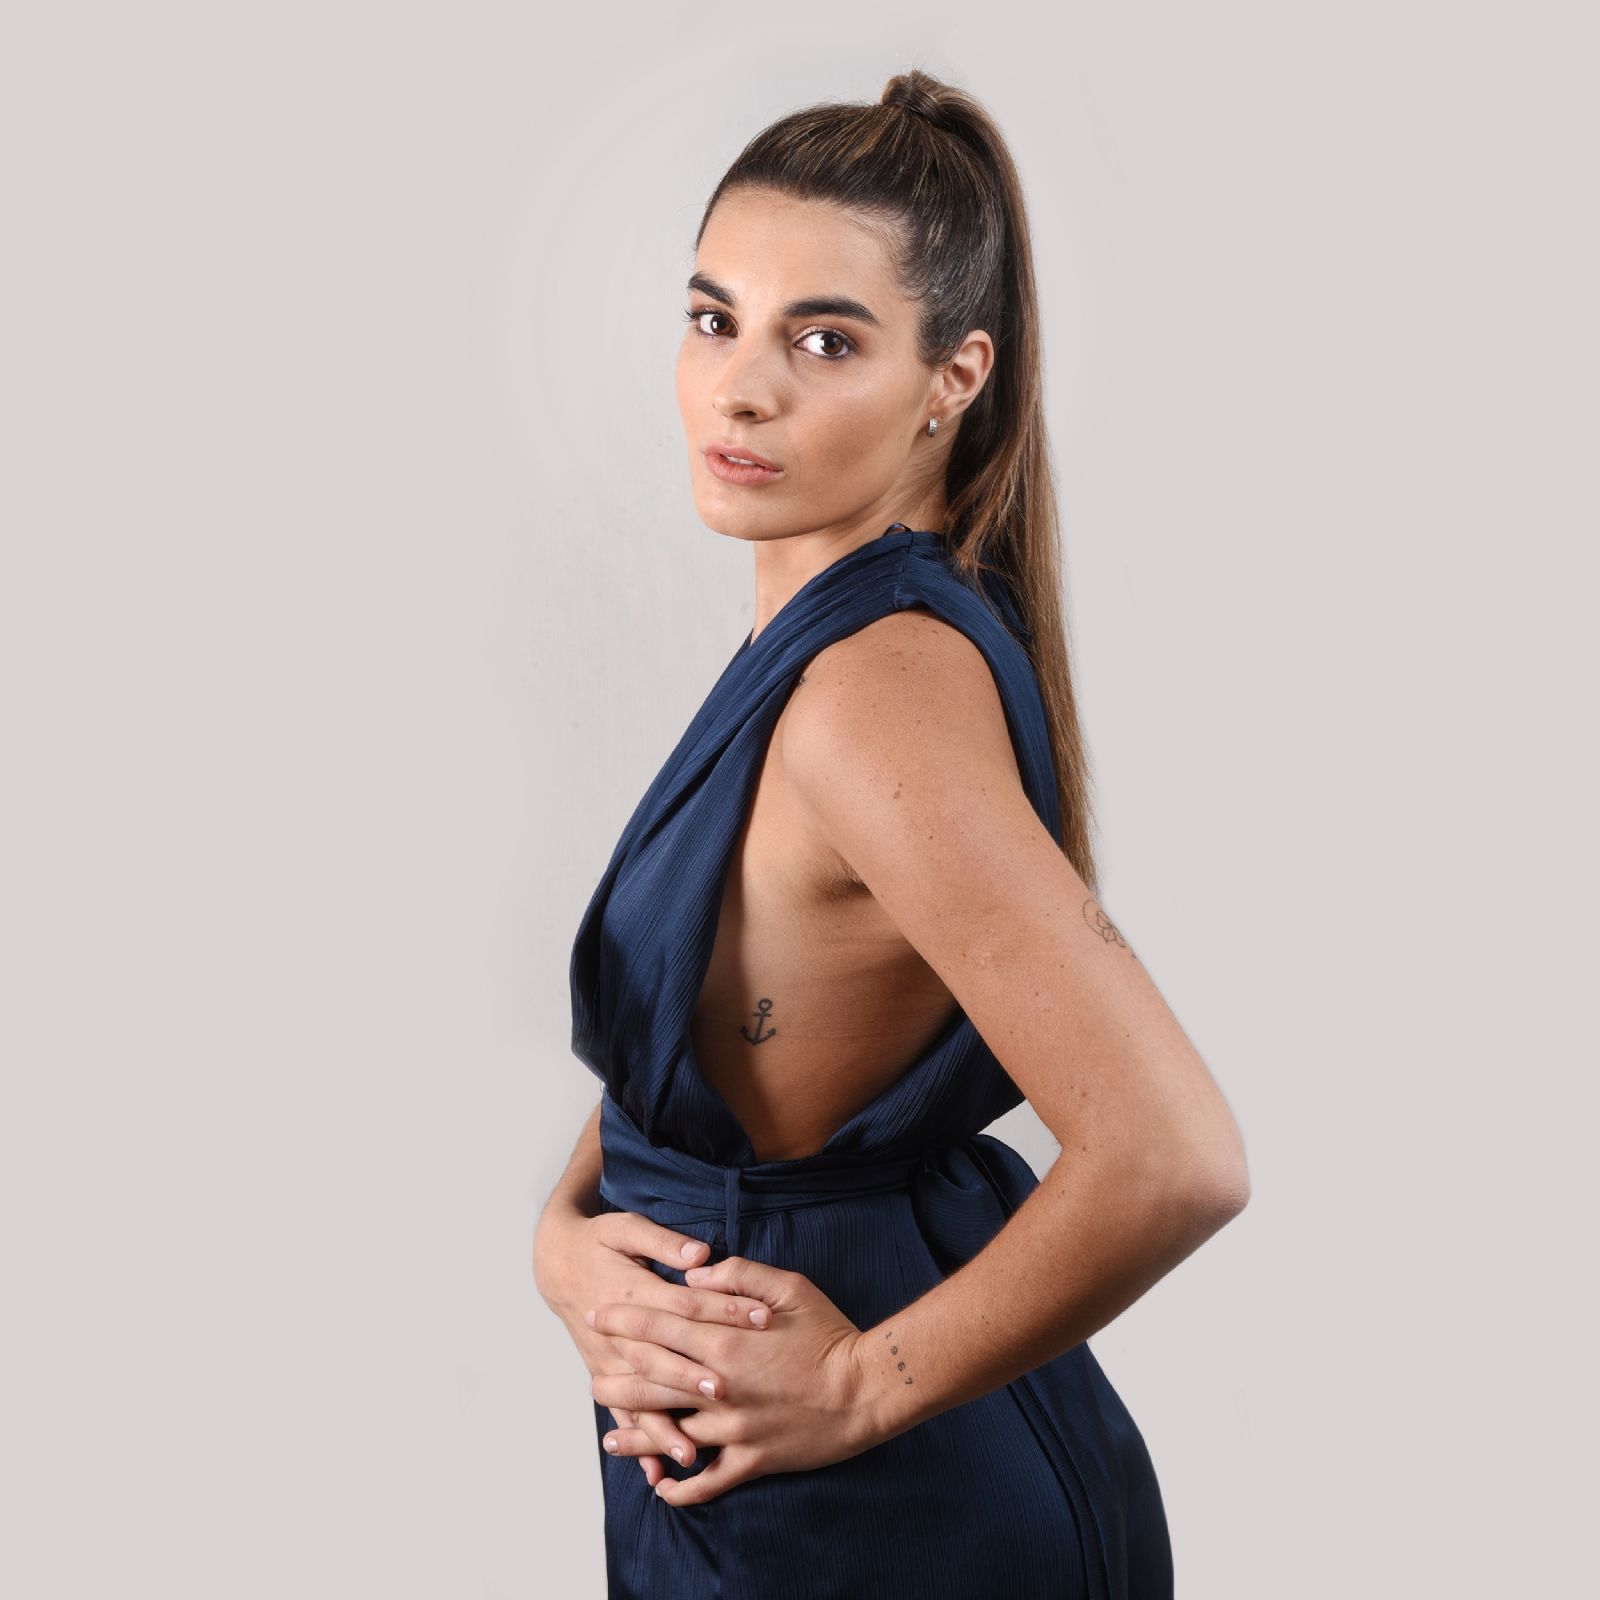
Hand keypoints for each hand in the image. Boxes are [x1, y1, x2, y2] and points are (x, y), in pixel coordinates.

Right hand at [534, 1204, 775, 1483]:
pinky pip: (620, 1413)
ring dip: (663, 1426)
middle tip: (726, 1393)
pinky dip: (637, 1442)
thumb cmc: (599, 1242)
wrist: (556, 1264)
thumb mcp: (628, 1229)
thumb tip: (698, 1255)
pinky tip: (655, 1472)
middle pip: (660, 1359)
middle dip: (692, 1378)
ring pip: (639, 1398)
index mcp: (632, 1291)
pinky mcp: (604, 1373)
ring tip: (691, 1453)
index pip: (684, 1305)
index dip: (723, 1311)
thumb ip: (664, 1243)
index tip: (761, 1318)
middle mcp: (619, 1333)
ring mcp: (609, 1358)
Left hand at [587, 1254, 872, 1506]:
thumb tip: (693, 1276)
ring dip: (636, 1437)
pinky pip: (709, 1481)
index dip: (626, 1321)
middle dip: (617, 1379)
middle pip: (653, 1381)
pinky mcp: (753, 1458)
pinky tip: (663, 1489)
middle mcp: (721, 1385)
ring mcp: (734, 1427)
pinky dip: (682, 1489)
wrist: (866, 1388)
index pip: (661, 1326)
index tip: (599, 1317)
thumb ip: (738, 1276)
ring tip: (610, 1439)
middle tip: (593, 1381)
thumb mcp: (789, 1287)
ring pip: (672, 1433)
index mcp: (726, 1339)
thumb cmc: (830, 1331)